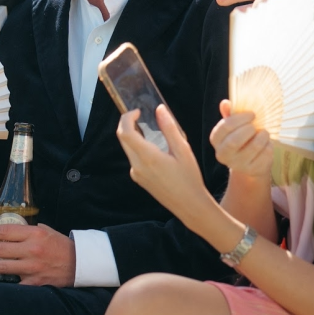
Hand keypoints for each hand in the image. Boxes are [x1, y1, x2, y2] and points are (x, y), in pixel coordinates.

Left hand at [0, 222, 75, 285]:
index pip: (4, 231)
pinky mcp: (34, 282)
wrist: (79, 264)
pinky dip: (4, 281)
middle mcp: (32, 249)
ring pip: (1, 266)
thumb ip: (29, 230)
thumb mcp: (47, 231)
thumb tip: (10, 231)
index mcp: (35, 234)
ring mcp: (32, 267)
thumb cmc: (61, 247)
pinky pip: (13, 283)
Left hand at [116, 104, 210, 225]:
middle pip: (123, 140)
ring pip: (128, 149)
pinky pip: (134, 159)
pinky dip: (139, 148)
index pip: (125, 132)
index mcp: (147, 157)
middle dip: (128, 125)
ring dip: (134, 137)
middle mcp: (137, 166)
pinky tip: (155, 149)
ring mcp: (136, 174)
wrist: (189, 205)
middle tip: (142, 116)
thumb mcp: (183, 150)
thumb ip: (169, 128)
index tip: (137, 112)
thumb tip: (159, 109)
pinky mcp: (139, 179)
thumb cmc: (189, 178)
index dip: (127, 118)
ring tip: (152, 131)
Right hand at [211, 100, 272, 178]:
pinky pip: (265, 155)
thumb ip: (230, 114)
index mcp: (216, 139)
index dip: (241, 118)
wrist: (251, 161)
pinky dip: (269, 146)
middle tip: (256, 126)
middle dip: (250, 129)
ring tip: (264, 133)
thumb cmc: (242, 138)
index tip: (252, 114)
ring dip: (263, 136)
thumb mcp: (235, 125)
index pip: (225, 126)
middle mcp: (222, 154)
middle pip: (234, 141)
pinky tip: (266, 145)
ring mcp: (237, 164)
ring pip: (254, 147)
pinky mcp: (252, 170)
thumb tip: (225, 103)